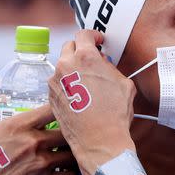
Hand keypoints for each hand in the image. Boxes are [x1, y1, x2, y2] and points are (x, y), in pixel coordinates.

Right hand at [0, 99, 76, 174]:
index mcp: (18, 125)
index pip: (53, 108)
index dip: (62, 108)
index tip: (62, 111)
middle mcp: (33, 142)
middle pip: (68, 131)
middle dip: (70, 132)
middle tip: (68, 135)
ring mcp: (41, 164)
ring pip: (71, 154)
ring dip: (71, 153)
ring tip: (67, 154)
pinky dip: (69, 174)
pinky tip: (64, 172)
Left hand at [48, 30, 136, 174]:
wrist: (99, 141)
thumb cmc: (114, 114)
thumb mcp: (124, 84)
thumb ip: (110, 67)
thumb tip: (103, 63)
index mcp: (85, 57)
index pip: (84, 34)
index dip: (93, 36)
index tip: (98, 41)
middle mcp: (66, 65)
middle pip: (69, 47)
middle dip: (80, 50)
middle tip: (91, 60)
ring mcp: (55, 81)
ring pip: (62, 65)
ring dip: (72, 68)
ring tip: (85, 80)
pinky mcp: (50, 96)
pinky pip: (57, 82)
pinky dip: (66, 83)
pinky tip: (78, 94)